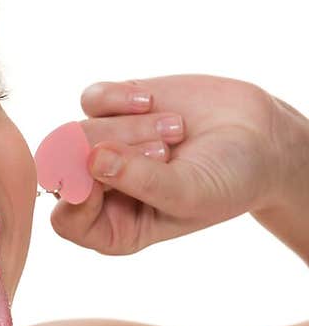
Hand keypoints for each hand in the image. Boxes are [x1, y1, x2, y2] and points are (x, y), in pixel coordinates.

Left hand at [47, 74, 280, 254]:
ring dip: (129, 127)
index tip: (108, 177)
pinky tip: (150, 101)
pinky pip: (91, 99)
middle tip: (165, 151)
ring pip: (78, 131)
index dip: (78, 198)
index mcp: (113, 228)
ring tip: (175, 131)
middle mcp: (100, 191)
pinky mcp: (113, 109)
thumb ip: (140, 182)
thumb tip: (90, 159)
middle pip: (66, 170)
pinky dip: (119, 98)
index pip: (66, 220)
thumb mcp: (189, 193)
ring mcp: (103, 147)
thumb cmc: (227, 181)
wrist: (258, 139)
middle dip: (115, 153)